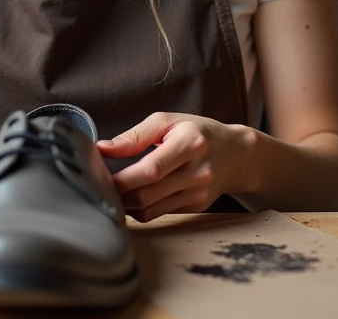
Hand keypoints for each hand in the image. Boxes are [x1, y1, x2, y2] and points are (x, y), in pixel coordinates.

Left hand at [97, 112, 253, 222]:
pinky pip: (159, 214)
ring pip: (151, 210)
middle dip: (119, 194)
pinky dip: (140, 209)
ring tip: (114, 191)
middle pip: (148, 194)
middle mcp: (198, 171)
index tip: (101, 176)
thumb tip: (102, 149)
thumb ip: (135, 136)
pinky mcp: (196, 207)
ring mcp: (199, 193)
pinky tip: (132, 198)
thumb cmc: (197, 132)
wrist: (236, 154)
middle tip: (101, 185)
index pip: (152, 169)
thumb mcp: (168, 122)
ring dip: (126, 205)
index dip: (123, 178)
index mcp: (190, 143)